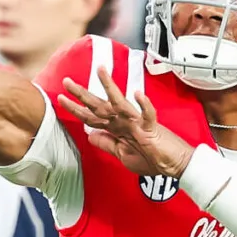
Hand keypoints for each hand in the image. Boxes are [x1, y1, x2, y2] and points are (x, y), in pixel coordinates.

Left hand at [59, 67, 193, 178]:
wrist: (175, 165)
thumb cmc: (153, 160)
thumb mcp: (123, 155)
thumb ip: (107, 144)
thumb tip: (90, 135)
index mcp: (117, 129)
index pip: (92, 117)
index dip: (76, 109)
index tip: (61, 99)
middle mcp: (125, 122)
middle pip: (100, 106)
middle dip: (82, 94)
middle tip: (66, 81)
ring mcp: (138, 123)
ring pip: (120, 103)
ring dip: (109, 87)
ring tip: (100, 71)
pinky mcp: (152, 128)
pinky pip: (147, 114)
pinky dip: (143, 105)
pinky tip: (137, 94)